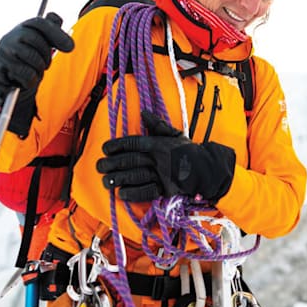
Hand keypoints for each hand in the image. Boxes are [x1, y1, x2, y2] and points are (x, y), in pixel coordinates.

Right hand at [0, 12, 73, 136]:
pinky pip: (26, 74)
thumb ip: (55, 35)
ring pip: (33, 58)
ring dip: (39, 70)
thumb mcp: (43, 46)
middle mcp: (10, 37)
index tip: (70, 47)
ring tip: (33, 72)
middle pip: (38, 40)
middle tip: (45, 65)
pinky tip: (24, 81)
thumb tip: (69, 43)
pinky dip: (30, 80)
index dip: (56, 33)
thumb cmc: (28, 61)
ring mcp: (2, 52)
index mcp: (22, 29)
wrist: (8, 83)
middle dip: (46, 56)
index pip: (39, 23)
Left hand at [97, 110, 234, 202]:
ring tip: (105, 181)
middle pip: (131, 160)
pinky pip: (146, 192)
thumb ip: (158, 125)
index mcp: (159, 143)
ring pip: (135, 176)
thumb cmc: (189, 151)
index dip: (117, 145)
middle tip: (99, 166)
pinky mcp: (166, 189)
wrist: (207, 169)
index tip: (105, 149)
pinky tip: (121, 193)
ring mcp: (162, 175)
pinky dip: (133, 193)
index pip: (134, 142)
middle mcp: (159, 158)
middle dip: (112, 163)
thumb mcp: (175, 134)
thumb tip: (144, 113)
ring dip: (118, 179)